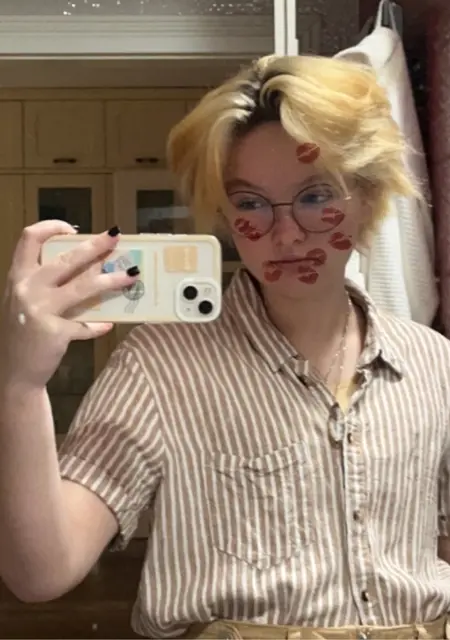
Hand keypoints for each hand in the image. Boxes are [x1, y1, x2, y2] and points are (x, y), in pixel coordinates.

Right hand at [0, 220, 139, 389]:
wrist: (13, 373)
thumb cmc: (22, 334)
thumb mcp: (24, 302)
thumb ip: (46, 285)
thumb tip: (89, 268)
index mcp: (17, 277)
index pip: (29, 238)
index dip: (52, 227)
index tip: (73, 229)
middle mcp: (27, 289)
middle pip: (66, 258)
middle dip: (95, 245)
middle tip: (115, 237)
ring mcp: (40, 310)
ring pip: (84, 287)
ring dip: (112, 279)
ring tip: (132, 275)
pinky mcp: (55, 332)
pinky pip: (86, 324)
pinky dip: (99, 324)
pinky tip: (109, 323)